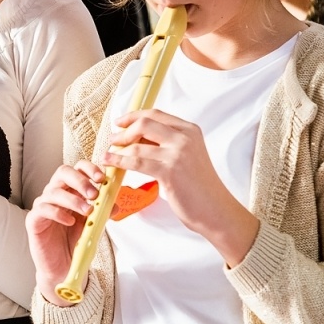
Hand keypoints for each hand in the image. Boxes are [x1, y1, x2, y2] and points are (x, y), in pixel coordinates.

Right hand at [27, 161, 101, 302]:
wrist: (63, 266)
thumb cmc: (75, 241)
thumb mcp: (94, 223)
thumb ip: (103, 211)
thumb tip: (116, 202)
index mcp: (70, 190)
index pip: (77, 169)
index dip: (89, 169)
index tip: (102, 178)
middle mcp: (55, 193)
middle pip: (63, 172)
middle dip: (80, 181)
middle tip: (94, 194)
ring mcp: (43, 205)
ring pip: (54, 191)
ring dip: (73, 200)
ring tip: (87, 211)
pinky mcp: (33, 220)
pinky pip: (43, 209)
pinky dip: (58, 213)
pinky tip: (70, 221)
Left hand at [100, 109, 258, 265]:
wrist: (215, 209)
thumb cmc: (199, 186)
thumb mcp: (187, 155)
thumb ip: (166, 143)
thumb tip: (136, 135)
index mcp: (190, 130)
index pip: (156, 114)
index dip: (133, 116)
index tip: (120, 122)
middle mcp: (185, 138)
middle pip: (144, 123)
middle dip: (124, 131)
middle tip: (113, 140)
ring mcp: (178, 154)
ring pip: (137, 144)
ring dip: (118, 149)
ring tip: (108, 155)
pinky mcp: (169, 172)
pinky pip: (136, 162)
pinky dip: (119, 161)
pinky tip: (111, 164)